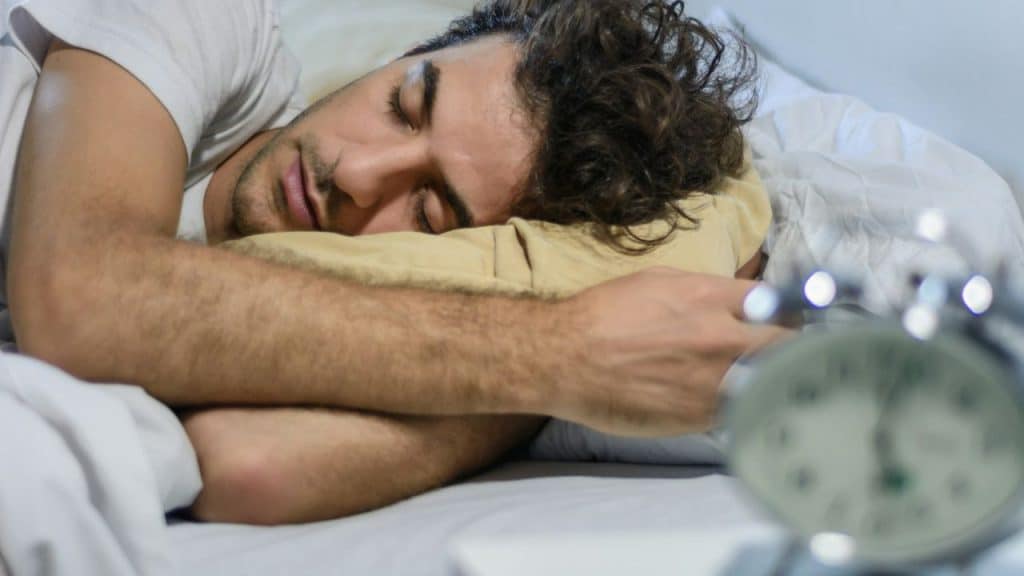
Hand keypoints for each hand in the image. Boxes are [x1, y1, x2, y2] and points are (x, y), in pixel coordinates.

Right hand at [554, 267, 791, 436]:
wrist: (564, 358)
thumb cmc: (605, 313)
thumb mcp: (660, 282)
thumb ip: (708, 291)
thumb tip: (741, 300)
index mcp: (711, 298)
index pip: (781, 302)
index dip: (790, 312)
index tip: (789, 320)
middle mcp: (720, 338)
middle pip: (787, 345)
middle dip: (791, 347)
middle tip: (786, 353)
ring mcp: (712, 381)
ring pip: (769, 383)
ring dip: (769, 381)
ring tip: (764, 381)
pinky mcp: (697, 416)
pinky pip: (738, 411)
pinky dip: (741, 407)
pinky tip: (733, 403)